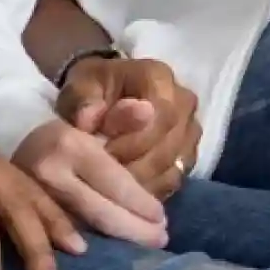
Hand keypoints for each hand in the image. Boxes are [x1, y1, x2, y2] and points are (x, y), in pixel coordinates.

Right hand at [14, 119, 171, 250]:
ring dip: (117, 241)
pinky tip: (113, 253)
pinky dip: (93, 247)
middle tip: (161, 239)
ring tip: (146, 245)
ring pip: (82, 230)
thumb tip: (149, 111)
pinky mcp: (25, 219)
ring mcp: (34, 200)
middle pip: (100, 212)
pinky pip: (63, 240)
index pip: (115, 182)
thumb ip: (123, 120)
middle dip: (135, 230)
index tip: (163, 218)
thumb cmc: (65, 138)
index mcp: (71, 146)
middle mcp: (51, 174)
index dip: (141, 203)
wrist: (13, 147)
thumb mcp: (94, 123)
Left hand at [59, 53, 201, 199]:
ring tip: (112, 184)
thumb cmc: (92, 90)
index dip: (132, 140)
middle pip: (168, 145)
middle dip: (134, 164)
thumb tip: (91, 121)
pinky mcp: (189, 155)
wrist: (106, 95)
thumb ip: (84, 101)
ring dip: (142, 181)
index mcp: (158, 77)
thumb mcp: (79, 87)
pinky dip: (150, 189)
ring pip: (173, 166)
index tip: (102, 152)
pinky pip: (174, 180)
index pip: (160, 116)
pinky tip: (126, 191)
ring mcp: (191, 131)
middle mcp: (184, 102)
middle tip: (104, 174)